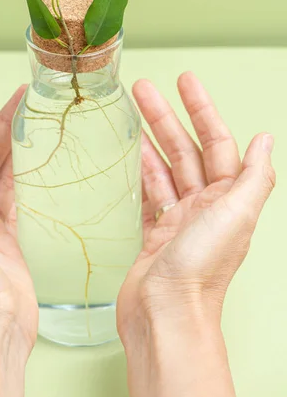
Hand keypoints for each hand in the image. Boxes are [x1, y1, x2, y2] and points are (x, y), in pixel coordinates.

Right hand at [117, 72, 274, 396]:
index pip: (215, 142)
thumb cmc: (200, 269)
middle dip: (166, 116)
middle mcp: (206, 206)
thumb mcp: (235, 214)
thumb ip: (253, 176)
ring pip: (164, 167)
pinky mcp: (155, 233)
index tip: (185, 82)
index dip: (202, 109)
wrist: (166, 315)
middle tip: (143, 88)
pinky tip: (130, 153)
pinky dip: (140, 171)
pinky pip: (149, 192)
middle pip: (185, 149)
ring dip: (149, 138)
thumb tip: (265, 139)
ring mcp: (179, 219)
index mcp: (228, 198)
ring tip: (131, 111)